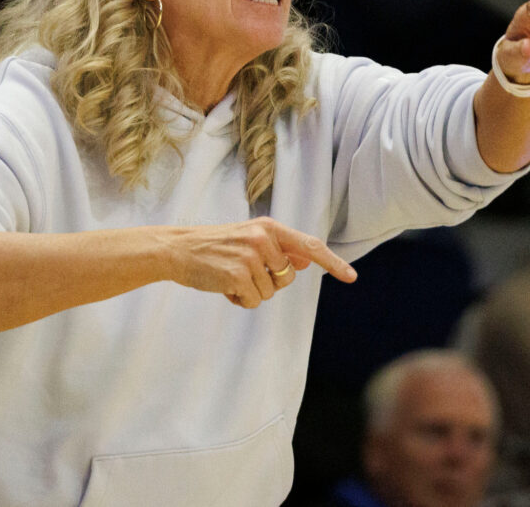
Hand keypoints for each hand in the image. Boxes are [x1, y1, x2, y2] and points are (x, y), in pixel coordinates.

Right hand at [165, 217, 356, 307]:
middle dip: (269, 282)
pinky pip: (254, 301)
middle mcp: (263, 239)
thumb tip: (306, 261)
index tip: (351, 277)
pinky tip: (224, 286)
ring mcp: (251, 257)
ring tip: (229, 276)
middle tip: (242, 269)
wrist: (178, 249)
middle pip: (287, 278)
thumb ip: (278, 248)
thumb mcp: (249, 238)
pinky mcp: (238, 275)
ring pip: (270, 293)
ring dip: (251, 292)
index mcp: (269, 227)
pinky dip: (240, 300)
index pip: (309, 245)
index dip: (332, 262)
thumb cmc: (215, 246)